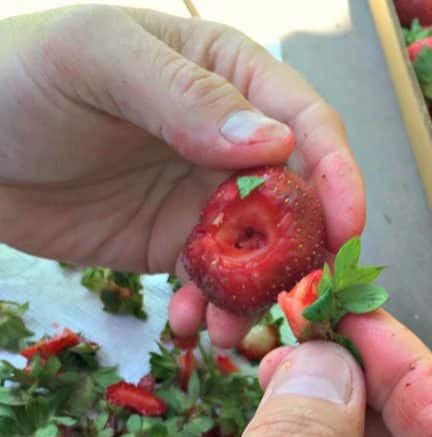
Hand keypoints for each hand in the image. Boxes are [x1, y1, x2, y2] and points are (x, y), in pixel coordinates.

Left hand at [0, 6, 363, 345]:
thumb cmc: (20, 80)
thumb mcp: (99, 62)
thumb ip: (186, 96)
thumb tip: (273, 145)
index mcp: (231, 77)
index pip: (307, 124)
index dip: (336, 175)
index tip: (346, 227)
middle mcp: (232, 141)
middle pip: (298, 200)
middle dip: (304, 252)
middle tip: (296, 296)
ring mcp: (209, 197)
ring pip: (264, 252)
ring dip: (260, 294)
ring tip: (230, 325)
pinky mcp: (182, 244)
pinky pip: (219, 283)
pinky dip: (217, 309)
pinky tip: (192, 325)